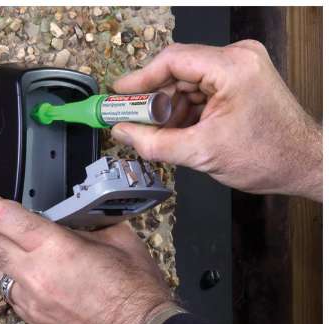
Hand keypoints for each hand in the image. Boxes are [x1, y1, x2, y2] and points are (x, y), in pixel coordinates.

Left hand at [0, 194, 171, 323]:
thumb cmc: (135, 291)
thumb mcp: (121, 241)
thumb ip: (92, 224)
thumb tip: (78, 219)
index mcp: (57, 248)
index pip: (4, 219)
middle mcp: (36, 275)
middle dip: (0, 232)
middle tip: (18, 229)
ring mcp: (32, 303)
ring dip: (8, 260)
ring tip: (33, 257)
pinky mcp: (35, 323)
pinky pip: (12, 297)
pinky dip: (19, 284)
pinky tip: (42, 282)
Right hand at [111, 41, 321, 201]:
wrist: (302, 164)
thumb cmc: (269, 156)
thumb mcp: (202, 153)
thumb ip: (155, 143)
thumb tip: (124, 133)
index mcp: (232, 68)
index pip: (172, 61)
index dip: (140, 78)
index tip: (119, 93)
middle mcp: (237, 60)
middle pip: (178, 73)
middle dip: (154, 101)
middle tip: (132, 120)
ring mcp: (240, 70)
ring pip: (188, 85)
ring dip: (170, 109)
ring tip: (158, 133)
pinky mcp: (239, 83)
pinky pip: (201, 92)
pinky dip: (185, 112)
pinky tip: (177, 131)